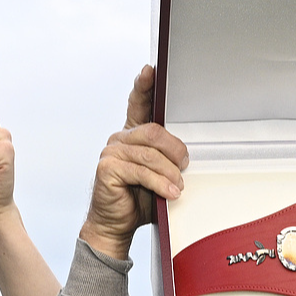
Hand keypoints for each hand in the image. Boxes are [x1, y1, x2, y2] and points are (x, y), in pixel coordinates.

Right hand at [80, 68, 186, 261]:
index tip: (150, 70)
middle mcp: (120, 140)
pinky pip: (141, 171)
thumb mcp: (160, 174)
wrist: (117, 225)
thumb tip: (188, 154)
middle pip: (154, 131)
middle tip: (185, 167)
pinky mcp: (107, 169)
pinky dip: (160, 183)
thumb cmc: (140, 199)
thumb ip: (168, 158)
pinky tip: (169, 192)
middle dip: (175, 150)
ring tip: (177, 187)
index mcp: (132, 136)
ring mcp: (111, 152)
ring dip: (169, 172)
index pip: (138, 103)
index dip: (144, 86)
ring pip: (150, 153)